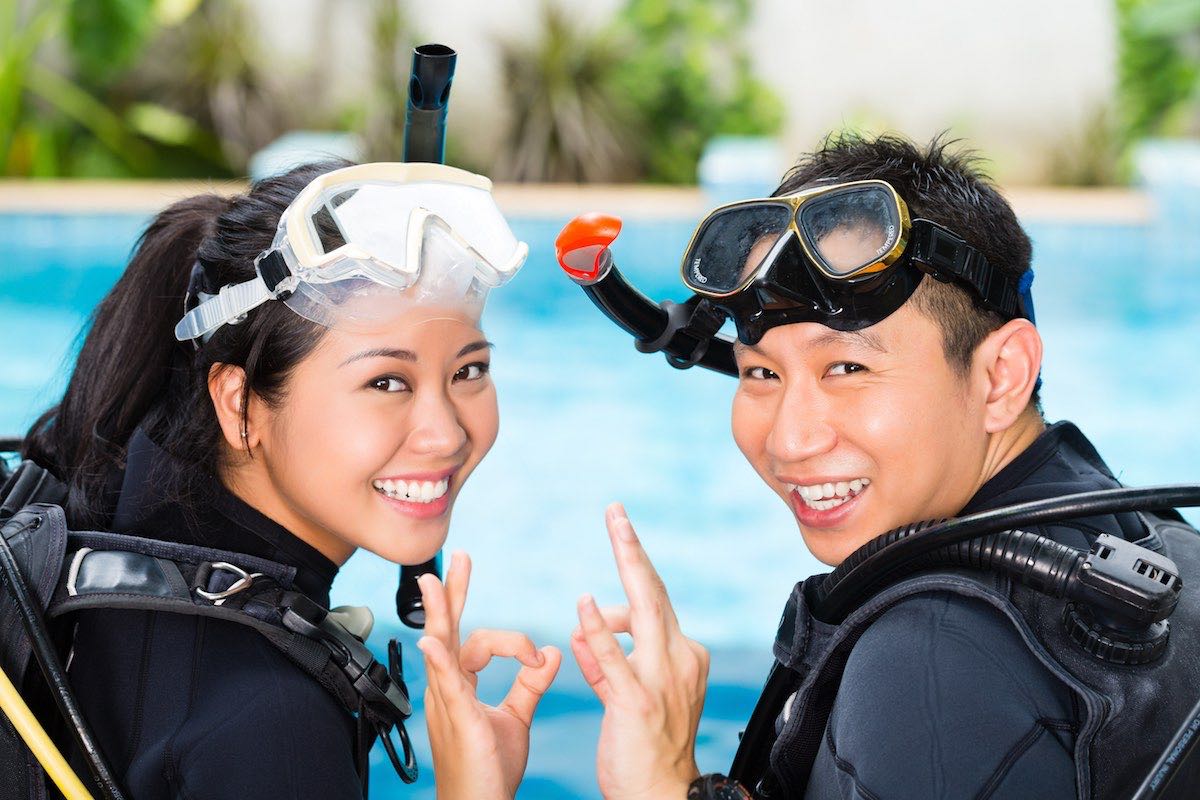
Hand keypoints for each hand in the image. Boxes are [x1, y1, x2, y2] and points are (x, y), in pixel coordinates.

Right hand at [417, 551, 561, 799]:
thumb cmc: (490, 771)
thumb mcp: (516, 718)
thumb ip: (530, 684)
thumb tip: (549, 652)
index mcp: (462, 687)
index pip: (476, 642)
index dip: (511, 641)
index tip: (537, 655)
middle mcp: (449, 689)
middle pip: (449, 630)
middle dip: (452, 594)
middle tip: (459, 558)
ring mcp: (447, 702)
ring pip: (442, 647)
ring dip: (438, 613)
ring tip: (434, 582)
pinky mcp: (456, 718)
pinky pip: (445, 684)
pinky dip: (439, 661)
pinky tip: (432, 642)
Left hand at [571, 503, 707, 799]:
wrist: (662, 795)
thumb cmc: (646, 748)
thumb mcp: (627, 695)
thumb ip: (606, 660)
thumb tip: (583, 628)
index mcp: (681, 655)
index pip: (651, 604)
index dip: (633, 567)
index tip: (619, 530)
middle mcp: (679, 659)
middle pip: (653, 592)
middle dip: (633, 548)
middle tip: (616, 511)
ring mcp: (662, 680)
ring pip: (645, 610)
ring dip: (628, 563)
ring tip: (615, 527)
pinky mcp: (638, 703)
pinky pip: (616, 659)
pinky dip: (601, 629)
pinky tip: (585, 604)